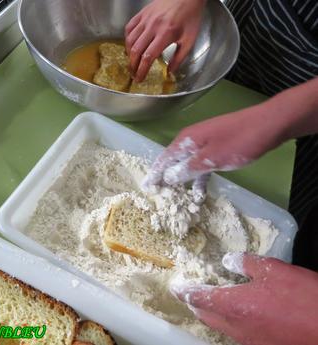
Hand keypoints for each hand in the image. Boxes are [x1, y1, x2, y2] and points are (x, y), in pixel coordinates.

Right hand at [125, 0, 205, 80]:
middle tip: (134, 73)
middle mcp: (153, 27)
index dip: (142, 70)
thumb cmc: (190, 16)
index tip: (140, 78)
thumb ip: (179, 57)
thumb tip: (170, 72)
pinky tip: (131, 45)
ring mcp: (145, 19)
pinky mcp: (142, 13)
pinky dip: (127, 39)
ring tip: (132, 61)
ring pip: (130, 40)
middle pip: (136, 51)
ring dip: (129, 54)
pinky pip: (129, 28)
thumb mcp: (189, 39)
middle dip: (133, 65)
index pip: (148, 57)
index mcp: (165, 34)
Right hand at [142, 103, 286, 201]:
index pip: (163, 159)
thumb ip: (187, 169)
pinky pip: (201, 164)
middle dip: (166, 178)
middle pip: (173, 161)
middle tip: (159, 195)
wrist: (269, 124)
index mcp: (186, 140)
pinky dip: (199, 177)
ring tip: (179, 199)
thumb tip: (167, 179)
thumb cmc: (238, 141)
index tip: (146, 188)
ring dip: (184, 180)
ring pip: (188, 164)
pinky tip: (200, 190)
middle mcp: (191, 140)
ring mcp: (205, 142)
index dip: (154, 174)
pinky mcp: (217, 147)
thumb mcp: (211, 159)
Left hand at [171, 253, 317, 344]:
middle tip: (190, 292)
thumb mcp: (275, 271)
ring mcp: (249, 341)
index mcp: (233, 306)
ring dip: (212, 313)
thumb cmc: (303, 298)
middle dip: (195, 304)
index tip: (174, 287)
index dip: (184, 291)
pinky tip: (240, 313)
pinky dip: (230, 321)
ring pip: (221, 326)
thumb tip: (227, 262)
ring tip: (211, 300)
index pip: (198, 298)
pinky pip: (237, 333)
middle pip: (205, 316)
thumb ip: (247, 264)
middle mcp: (235, 327)